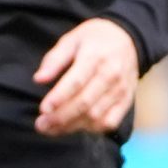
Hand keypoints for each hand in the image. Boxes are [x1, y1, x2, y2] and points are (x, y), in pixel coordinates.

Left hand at [32, 17, 139, 136]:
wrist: (128, 38)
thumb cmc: (94, 39)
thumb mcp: (71, 40)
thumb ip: (54, 60)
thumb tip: (38, 79)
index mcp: (95, 56)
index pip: (76, 82)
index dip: (59, 98)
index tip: (43, 109)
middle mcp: (111, 74)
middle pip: (85, 103)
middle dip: (61, 117)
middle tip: (41, 125)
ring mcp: (121, 89)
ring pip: (95, 116)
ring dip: (71, 126)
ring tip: (51, 129)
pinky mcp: (126, 100)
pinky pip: (109, 122)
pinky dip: (91, 129)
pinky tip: (73, 127)